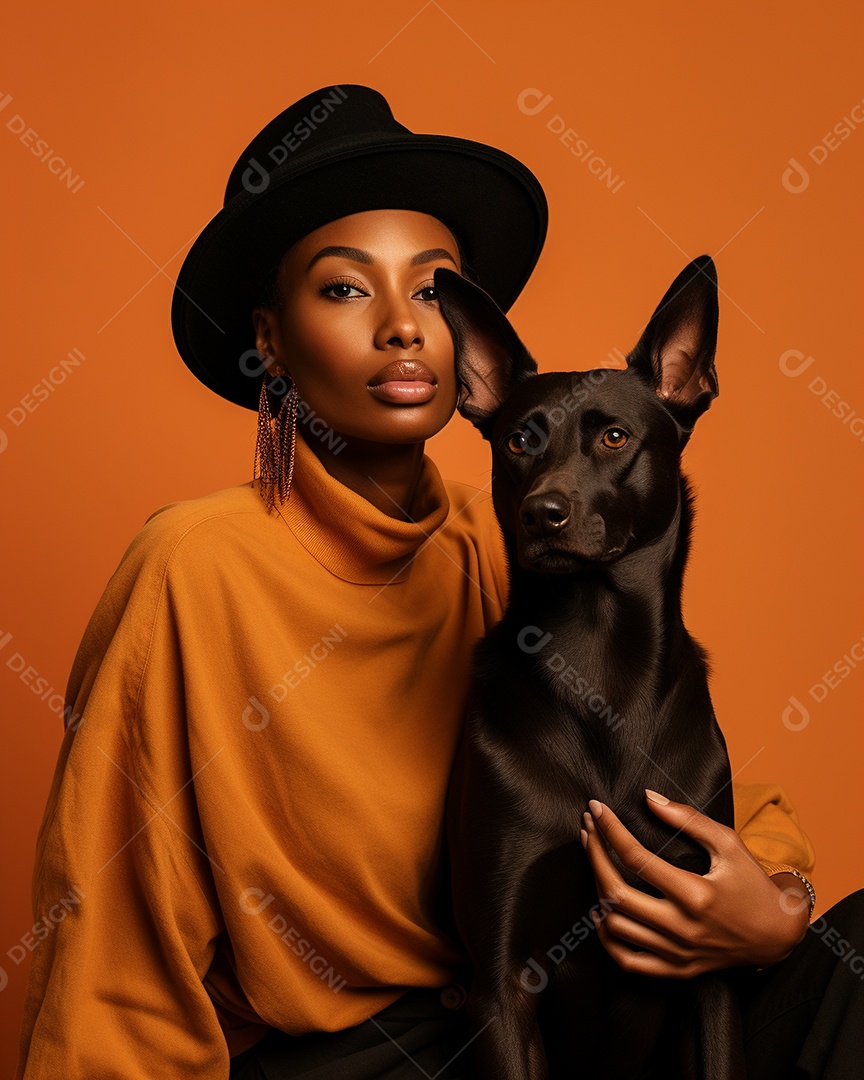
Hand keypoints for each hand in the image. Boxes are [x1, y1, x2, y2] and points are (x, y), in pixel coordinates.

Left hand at [579, 790, 810, 977]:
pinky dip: (606, 937)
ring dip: (596, 889)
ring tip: (595, 860)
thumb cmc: (752, 882)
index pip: (636, 858)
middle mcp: (683, 927)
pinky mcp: (676, 970)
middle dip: (593, 855)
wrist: (778, 934)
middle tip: (587, 829)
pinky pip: (626, 960)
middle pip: (616, 891)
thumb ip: (688, 818)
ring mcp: (678, 953)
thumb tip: (647, 797)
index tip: (597, 807)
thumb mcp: (728, 842)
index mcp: (696, 894)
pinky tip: (601, 910)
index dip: (610, 829)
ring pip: (615, 924)